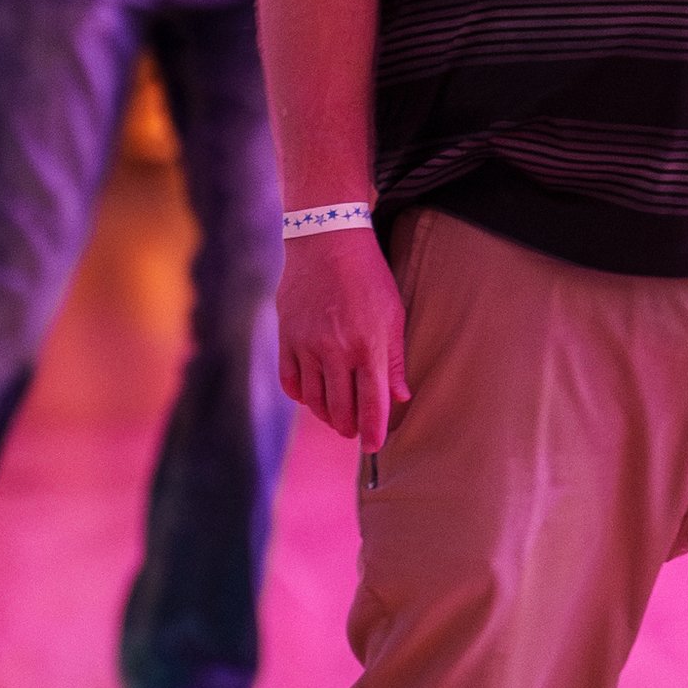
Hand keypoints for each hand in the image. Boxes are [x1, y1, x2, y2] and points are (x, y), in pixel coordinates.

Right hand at [278, 228, 410, 448]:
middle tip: (355, 432)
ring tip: (336, 417)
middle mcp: (336, 351)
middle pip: (340, 408)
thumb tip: (400, 397)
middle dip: (349, 427)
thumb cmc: (368, 277)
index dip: (373, 430)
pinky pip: (291, 380)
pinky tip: (311, 397)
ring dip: (326, 414)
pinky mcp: (287, 337)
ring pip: (314, 399)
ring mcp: (308, 345)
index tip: (374, 446)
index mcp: (368, 347)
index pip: (372, 404)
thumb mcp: (393, 315)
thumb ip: (395, 359)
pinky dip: (301, 395)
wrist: (326, 240)